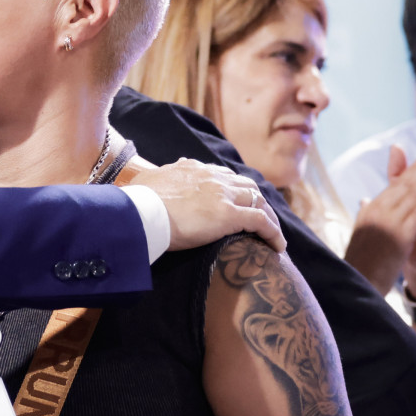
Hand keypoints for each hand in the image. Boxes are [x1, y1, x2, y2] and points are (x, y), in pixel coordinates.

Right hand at [131, 158, 284, 252]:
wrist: (140, 212)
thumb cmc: (136, 202)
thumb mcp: (147, 182)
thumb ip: (156, 179)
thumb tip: (152, 180)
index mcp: (193, 169)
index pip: (222, 175)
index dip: (232, 188)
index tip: (234, 201)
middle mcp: (212, 177)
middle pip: (246, 186)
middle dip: (255, 201)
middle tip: (258, 218)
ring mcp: (223, 195)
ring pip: (258, 201)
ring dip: (267, 216)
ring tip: (271, 234)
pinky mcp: (230, 216)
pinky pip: (262, 222)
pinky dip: (273, 233)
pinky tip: (278, 246)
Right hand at [344, 143, 415, 294]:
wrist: (355, 284)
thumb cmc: (359, 262)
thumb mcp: (361, 232)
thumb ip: (366, 212)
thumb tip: (366, 198)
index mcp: (371, 210)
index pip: (395, 185)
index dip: (413, 169)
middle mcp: (378, 211)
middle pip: (405, 184)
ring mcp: (388, 223)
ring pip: (414, 194)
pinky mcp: (399, 236)